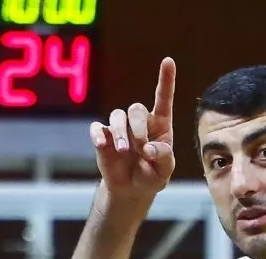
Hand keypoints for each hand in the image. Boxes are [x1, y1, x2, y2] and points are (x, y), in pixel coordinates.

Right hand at [90, 57, 176, 204]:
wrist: (132, 190)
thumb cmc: (152, 175)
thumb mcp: (165, 171)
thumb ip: (163, 157)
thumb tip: (148, 149)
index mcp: (160, 125)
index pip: (163, 98)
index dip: (165, 79)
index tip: (168, 61)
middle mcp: (139, 122)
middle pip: (136, 109)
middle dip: (138, 128)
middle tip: (142, 149)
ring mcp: (120, 129)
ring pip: (117, 116)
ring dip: (120, 132)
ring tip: (123, 150)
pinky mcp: (103, 137)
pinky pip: (97, 128)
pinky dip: (97, 134)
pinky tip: (101, 143)